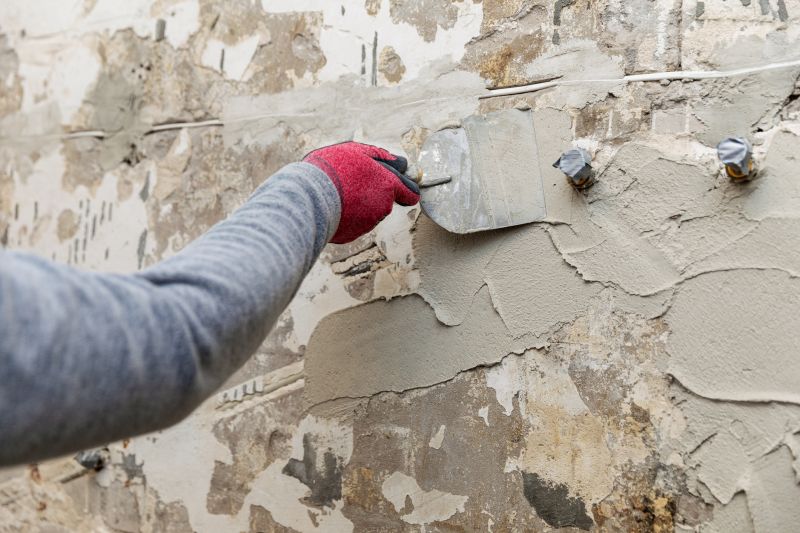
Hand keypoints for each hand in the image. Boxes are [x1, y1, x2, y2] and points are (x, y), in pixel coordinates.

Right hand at [304, 142, 419, 243]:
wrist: (309, 196)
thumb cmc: (332, 168)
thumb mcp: (356, 151)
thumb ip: (380, 156)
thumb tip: (400, 163)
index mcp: (388, 183)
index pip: (410, 191)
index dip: (403, 186)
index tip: (397, 183)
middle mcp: (383, 205)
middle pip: (392, 201)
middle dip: (385, 195)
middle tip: (366, 187)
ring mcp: (369, 221)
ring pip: (372, 211)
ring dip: (362, 203)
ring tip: (340, 192)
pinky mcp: (355, 233)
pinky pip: (356, 222)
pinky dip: (350, 214)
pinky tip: (334, 205)